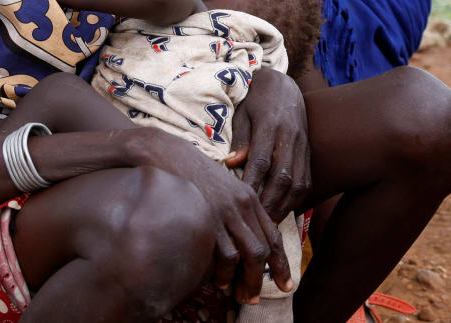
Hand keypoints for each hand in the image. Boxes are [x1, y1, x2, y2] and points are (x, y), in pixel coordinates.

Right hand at [146, 131, 292, 301]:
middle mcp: (242, 204)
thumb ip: (236, 207)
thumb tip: (244, 238)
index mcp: (248, 196)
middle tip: (254, 297)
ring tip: (238, 294)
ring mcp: (226, 211)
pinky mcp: (209, 218)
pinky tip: (218, 280)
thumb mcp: (220, 184)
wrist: (164, 153)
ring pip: (249, 256)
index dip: (281, 263)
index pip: (272, 235)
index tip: (285, 284)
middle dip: (261, 278)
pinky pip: (225, 255)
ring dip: (245, 281)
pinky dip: (224, 273)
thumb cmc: (189, 171)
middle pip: (263, 249)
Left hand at [225, 68, 310, 224]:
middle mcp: (289, 136)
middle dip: (269, 201)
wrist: (283, 85)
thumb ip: (240, 139)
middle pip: (282, 176)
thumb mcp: (242, 113)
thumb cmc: (255, 100)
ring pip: (298, 181)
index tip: (241, 200)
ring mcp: (302, 144)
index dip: (252, 183)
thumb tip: (231, 164)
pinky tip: (284, 210)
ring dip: (284, 205)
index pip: (261, 160)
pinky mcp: (309, 151)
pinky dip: (297, 198)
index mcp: (269, 124)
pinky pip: (306, 179)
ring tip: (269, 222)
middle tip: (256, 221)